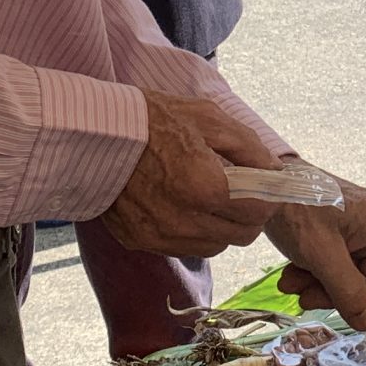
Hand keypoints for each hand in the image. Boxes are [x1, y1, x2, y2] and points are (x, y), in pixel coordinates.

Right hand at [97, 92, 281, 257]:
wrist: (90, 133)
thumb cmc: (151, 119)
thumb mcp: (208, 118)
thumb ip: (249, 148)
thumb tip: (275, 172)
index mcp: (204, 187)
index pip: (259, 213)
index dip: (268, 198)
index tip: (264, 184)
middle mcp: (183, 221)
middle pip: (241, 236)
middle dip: (249, 214)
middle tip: (241, 190)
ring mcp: (159, 237)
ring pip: (215, 246)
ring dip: (222, 226)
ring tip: (208, 195)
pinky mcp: (140, 242)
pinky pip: (184, 248)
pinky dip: (194, 232)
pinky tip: (183, 203)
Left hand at [266, 176, 365, 329]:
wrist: (260, 184)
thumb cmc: (294, 205)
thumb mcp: (319, 250)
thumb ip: (345, 288)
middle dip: (340, 293)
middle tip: (305, 292)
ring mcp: (353, 237)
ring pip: (351, 282)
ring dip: (321, 288)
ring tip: (291, 281)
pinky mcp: (334, 242)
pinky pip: (335, 273)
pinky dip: (313, 278)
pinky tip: (289, 275)